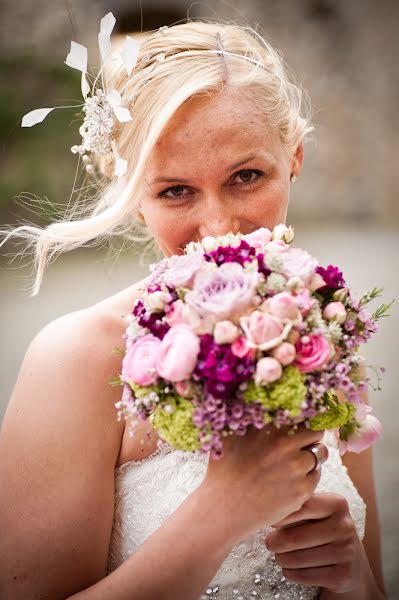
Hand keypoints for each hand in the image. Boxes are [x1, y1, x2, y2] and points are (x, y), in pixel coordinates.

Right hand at [203, 424, 323, 538]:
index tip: (300, 423)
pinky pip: (316, 476)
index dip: (303, 418)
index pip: (303, 413)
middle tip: (300, 443)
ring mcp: (296, 469)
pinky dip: (308, 476)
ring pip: (320, 454)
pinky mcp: (302, 491)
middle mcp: (286, 445)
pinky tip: (289, 480)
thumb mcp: (230, 434)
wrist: (223, 508)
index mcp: (270, 428)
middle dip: (311, 435)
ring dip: (312, 455)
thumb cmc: (224, 469)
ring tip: (294, 462)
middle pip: (317, 432)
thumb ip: (250, 415)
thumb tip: (263, 400)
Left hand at [265, 492, 363, 593]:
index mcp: (336, 503)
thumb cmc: (324, 527)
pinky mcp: (343, 575)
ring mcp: (346, 551)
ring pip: (298, 559)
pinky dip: (291, 573)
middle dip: (275, 543)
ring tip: (279, 555)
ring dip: (281, 559)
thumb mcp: (317, 511)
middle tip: (269, 543)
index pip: (301, 506)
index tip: (270, 521)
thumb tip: (268, 513)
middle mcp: (345, 526)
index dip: (280, 516)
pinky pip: (305, 576)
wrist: (351, 557)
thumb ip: (297, 507)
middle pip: (294, 537)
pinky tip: (289, 568)